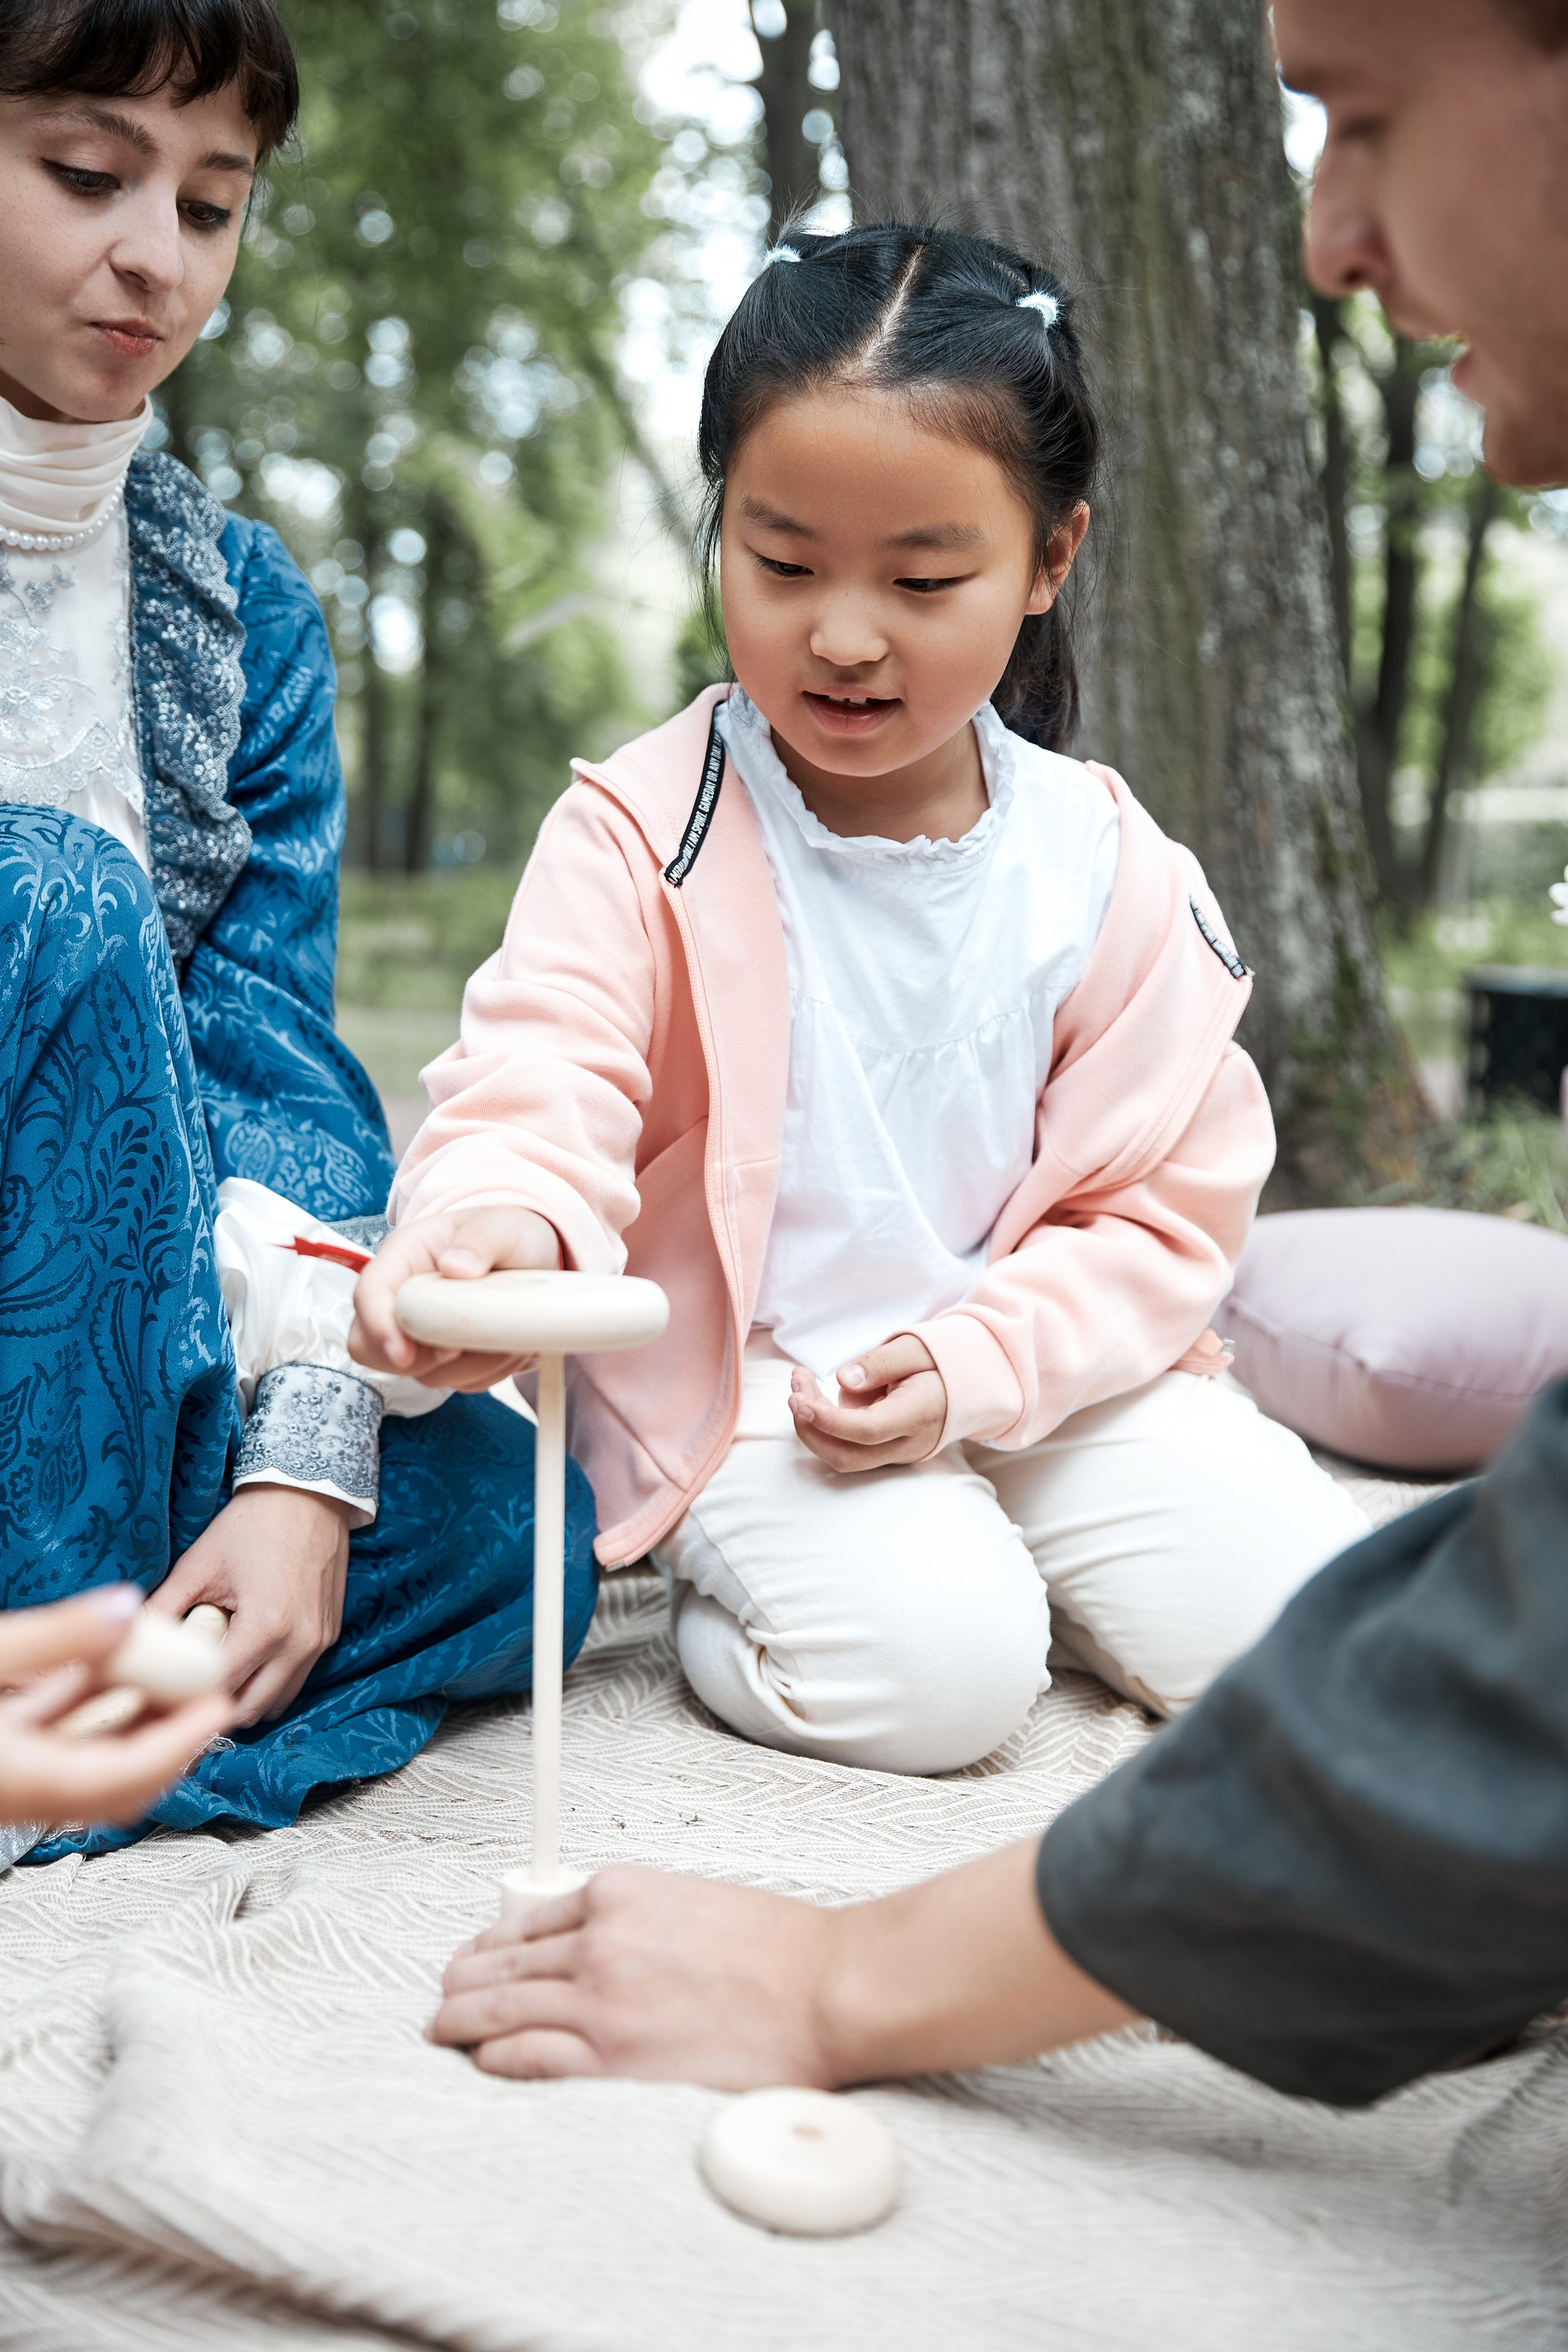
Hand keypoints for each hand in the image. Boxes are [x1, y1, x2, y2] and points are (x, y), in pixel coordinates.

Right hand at [0, 1587, 233, 1827]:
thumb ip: (57, 1638)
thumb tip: (127, 1609)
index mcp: (26, 1780)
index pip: (126, 1773)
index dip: (182, 1740)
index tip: (220, 1705)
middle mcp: (30, 1795)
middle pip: (124, 1784)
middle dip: (174, 1743)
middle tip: (211, 1696)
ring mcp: (20, 1784)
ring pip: (99, 1770)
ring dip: (140, 1731)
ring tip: (177, 1682)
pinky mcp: (9, 1765)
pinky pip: (69, 1754)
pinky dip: (102, 1722)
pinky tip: (115, 1678)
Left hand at [149, 1486, 350, 1727]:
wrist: (309, 1493)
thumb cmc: (252, 1524)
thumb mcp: (199, 1564)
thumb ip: (164, 1607)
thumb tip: (129, 1640)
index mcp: (265, 1628)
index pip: (219, 1690)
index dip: (186, 1700)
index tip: (162, 1699)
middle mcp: (299, 1644)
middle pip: (250, 1710)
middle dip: (214, 1709)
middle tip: (184, 1697)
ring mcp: (319, 1642)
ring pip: (277, 1702)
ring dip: (246, 1701)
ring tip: (215, 1683)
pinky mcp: (329, 1635)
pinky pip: (296, 1678)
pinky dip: (270, 1682)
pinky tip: (246, 1663)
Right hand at [350, 1205, 561, 1390]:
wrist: (532, 1255)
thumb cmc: (506, 1233)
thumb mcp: (499, 1225)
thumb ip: (479, 1241)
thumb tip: (455, 1267)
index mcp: (401, 1259)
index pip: (370, 1295)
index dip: (378, 1326)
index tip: (402, 1353)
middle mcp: (402, 1300)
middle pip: (374, 1347)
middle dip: (418, 1359)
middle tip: (461, 1350)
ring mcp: (423, 1333)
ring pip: (424, 1373)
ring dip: (470, 1368)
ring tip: (513, 1342)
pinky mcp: (449, 1357)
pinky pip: (460, 1381)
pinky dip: (490, 1373)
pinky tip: (517, 1348)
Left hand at [429, 1865, 837, 2087]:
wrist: (825, 1989)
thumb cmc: (779, 1950)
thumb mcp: (692, 1900)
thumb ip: (637, 1918)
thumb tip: (596, 1944)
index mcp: (619, 1893)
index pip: (529, 1918)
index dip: (493, 1942)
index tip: (478, 1956)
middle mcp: (599, 1941)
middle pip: (502, 1962)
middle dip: (463, 1981)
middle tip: (445, 1996)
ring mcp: (601, 2001)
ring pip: (500, 2008)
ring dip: (462, 2020)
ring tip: (444, 2030)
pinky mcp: (612, 2057)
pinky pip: (527, 2056)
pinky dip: (494, 2057)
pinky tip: (484, 2060)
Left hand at [789, 1334, 947, 1470]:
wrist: (970, 1384)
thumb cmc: (940, 1360)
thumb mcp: (914, 1347)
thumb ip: (879, 1363)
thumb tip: (843, 1380)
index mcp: (920, 1414)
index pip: (868, 1431)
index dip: (829, 1421)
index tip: (799, 1400)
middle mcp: (909, 1443)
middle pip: (849, 1456)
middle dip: (811, 1429)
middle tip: (794, 1391)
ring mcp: (898, 1453)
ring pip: (844, 1455)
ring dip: (813, 1425)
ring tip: (800, 1380)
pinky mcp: (887, 1451)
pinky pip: (849, 1447)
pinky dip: (826, 1425)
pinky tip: (815, 1394)